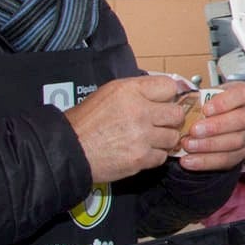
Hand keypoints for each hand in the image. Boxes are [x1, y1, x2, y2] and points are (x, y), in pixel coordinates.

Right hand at [65, 74, 189, 184]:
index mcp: (130, 91)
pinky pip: (161, 157)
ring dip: (163, 140)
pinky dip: (153, 156)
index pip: (169, 86)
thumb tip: (166, 92)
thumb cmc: (86, 122)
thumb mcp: (108, 93)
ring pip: (172, 137)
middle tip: (159, 124)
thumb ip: (138, 91)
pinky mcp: (140, 158)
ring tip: (147, 139)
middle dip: (169, 119)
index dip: (168, 95)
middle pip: (177, 114)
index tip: (164, 102)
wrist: (68, 150)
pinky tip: (140, 152)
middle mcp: (139, 111)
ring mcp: (141, 136)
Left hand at [175, 81, 244, 171]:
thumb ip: (194, 100)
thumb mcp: (198, 97)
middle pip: (241, 119)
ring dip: (209, 145)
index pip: (242, 93)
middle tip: (194, 130)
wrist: (202, 125)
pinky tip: (189, 160)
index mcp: (241, 94)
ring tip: (188, 145)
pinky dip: (205, 161)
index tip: (205, 109)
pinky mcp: (239, 153)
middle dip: (216, 126)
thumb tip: (180, 107)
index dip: (225, 102)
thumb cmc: (200, 107)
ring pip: (235, 141)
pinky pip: (226, 159)